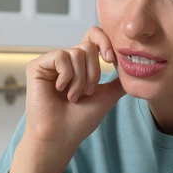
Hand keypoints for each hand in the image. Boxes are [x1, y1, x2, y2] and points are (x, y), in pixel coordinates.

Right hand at [11, 27, 124, 172]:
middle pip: (88, 45)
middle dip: (93, 72)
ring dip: (80, 80)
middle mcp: (65, 61)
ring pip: (76, 52)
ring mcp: (50, 63)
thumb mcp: (107, 96)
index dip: (105, 41)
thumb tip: (135, 69)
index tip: (111, 59)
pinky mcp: (37, 66)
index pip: (93, 36)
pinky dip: (66, 76)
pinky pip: (61, 56)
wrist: (61, 137)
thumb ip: (119, 81)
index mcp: (80, 65)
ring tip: (72, 96)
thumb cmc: (80, 121)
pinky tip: (59, 89)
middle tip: (86, 92)